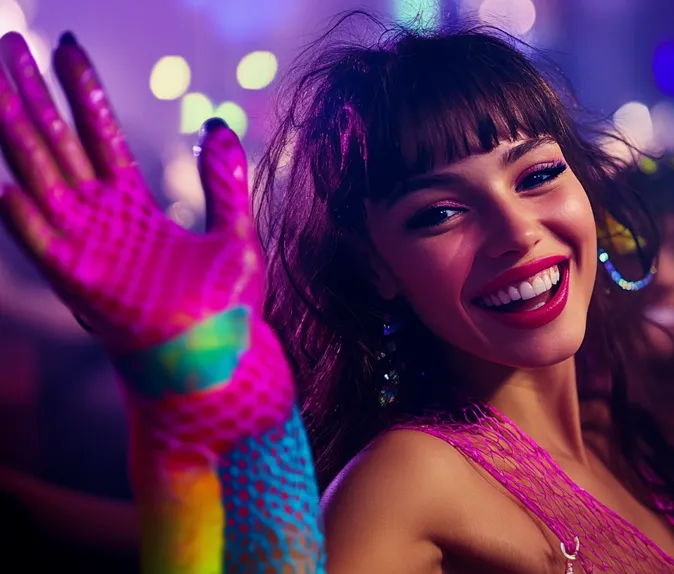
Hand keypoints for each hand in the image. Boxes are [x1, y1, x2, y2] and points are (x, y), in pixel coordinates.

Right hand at [0, 32, 262, 353]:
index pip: (99, 135)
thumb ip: (222, 181)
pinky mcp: (83, 284)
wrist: (219, 367)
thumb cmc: (226, 310)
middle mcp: (100, 221)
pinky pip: (44, 244)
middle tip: (8, 44)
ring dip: (16, 133)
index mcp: (132, 207)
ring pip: (41, 178)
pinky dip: (24, 218)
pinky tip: (6, 182)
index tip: (67, 45)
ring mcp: (86, 249)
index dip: (82, 90)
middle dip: (33, 96)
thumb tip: (216, 124)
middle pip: (59, 144)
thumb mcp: (235, 234)